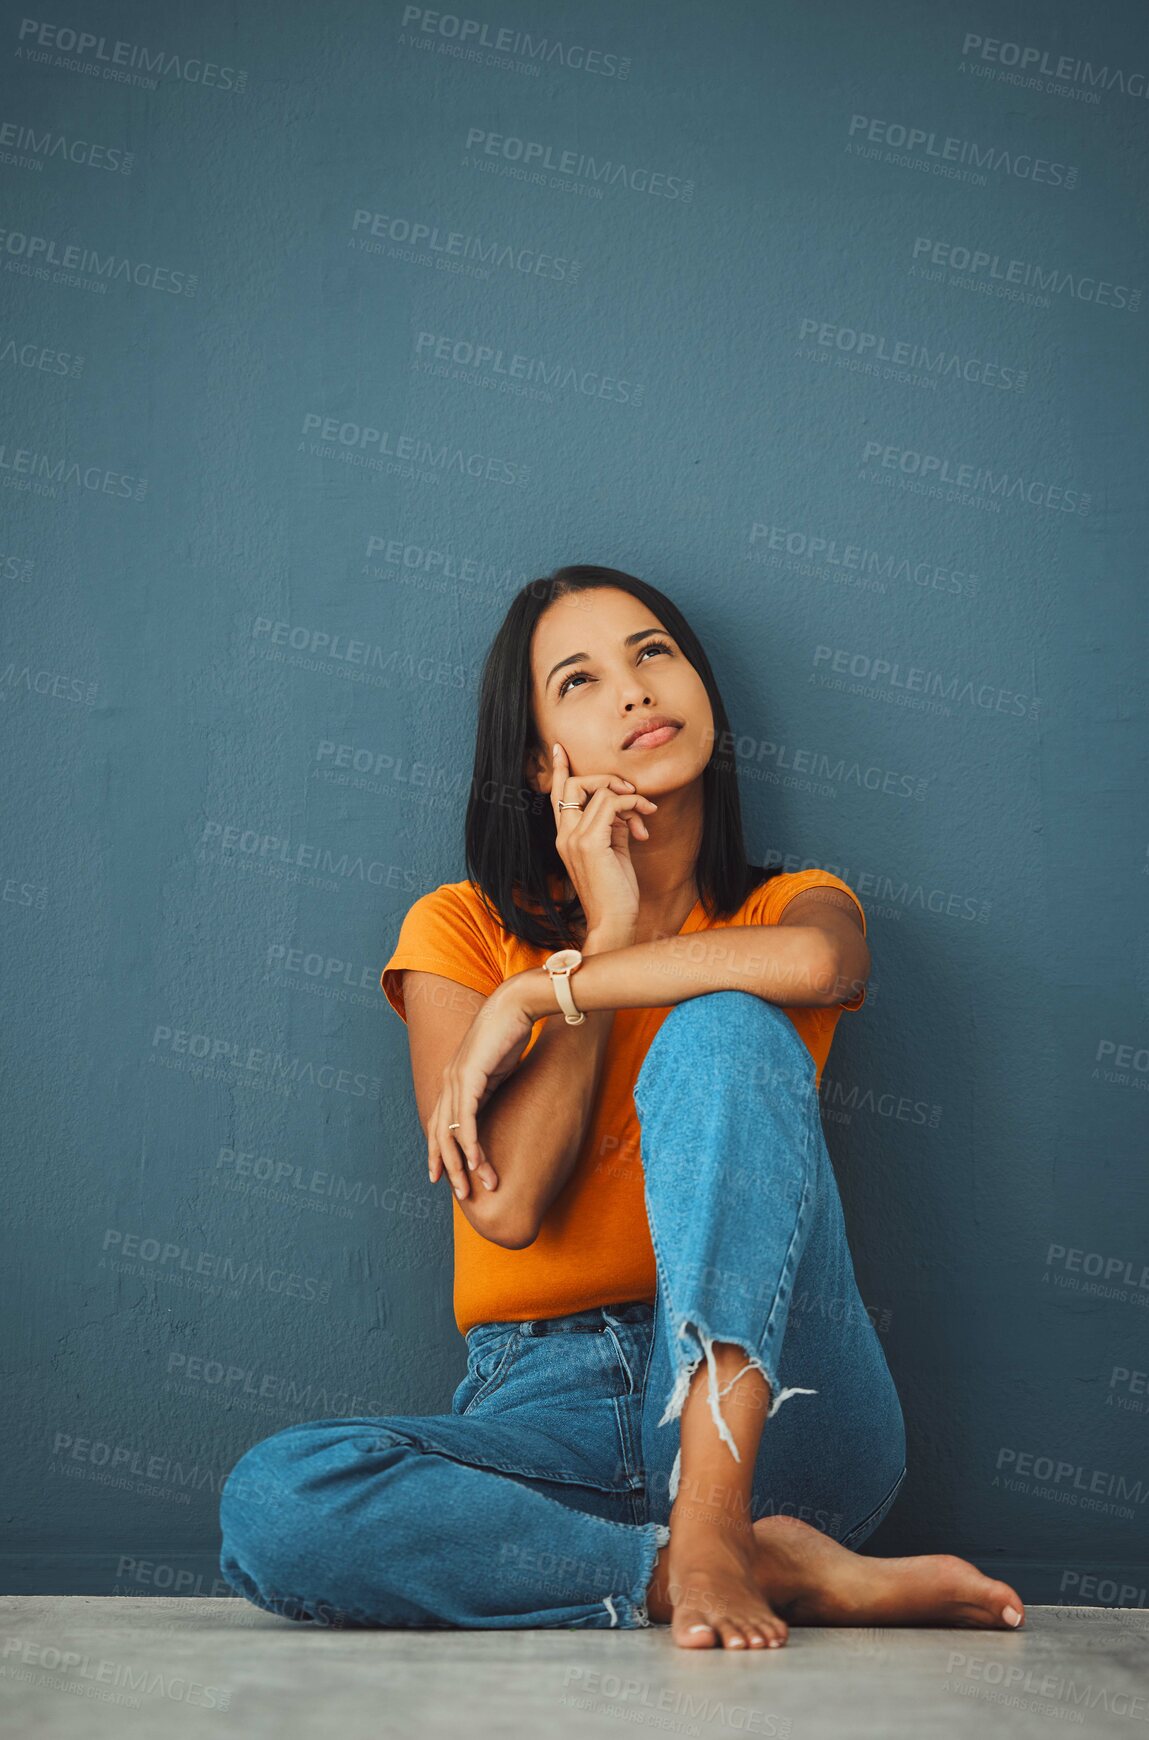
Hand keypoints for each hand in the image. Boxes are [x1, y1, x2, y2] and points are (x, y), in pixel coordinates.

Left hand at [427, 981, 536, 1199]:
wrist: (517, 1004)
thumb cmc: (512, 1031)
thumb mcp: (498, 1067)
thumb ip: (491, 1087)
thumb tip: (496, 1101)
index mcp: (455, 1078)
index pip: (440, 1122)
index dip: (440, 1151)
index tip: (445, 1176)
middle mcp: (449, 1080)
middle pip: (439, 1132)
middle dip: (446, 1165)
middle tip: (457, 1193)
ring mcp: (456, 1079)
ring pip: (451, 1132)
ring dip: (462, 1164)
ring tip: (472, 1188)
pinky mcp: (470, 1078)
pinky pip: (466, 1120)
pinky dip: (470, 1145)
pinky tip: (477, 1163)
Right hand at [550, 741, 657, 939]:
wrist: (614, 922)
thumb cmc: (616, 892)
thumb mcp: (615, 851)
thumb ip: (613, 826)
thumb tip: (625, 806)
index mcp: (566, 838)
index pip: (557, 796)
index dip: (559, 770)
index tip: (560, 749)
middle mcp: (565, 836)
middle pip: (574, 784)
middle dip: (606, 779)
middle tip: (632, 793)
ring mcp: (574, 839)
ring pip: (599, 790)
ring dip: (630, 796)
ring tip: (646, 813)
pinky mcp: (590, 843)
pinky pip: (612, 803)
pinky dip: (633, 805)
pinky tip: (645, 822)